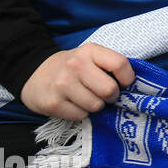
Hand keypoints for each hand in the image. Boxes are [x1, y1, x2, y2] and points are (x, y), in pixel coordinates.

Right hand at [20, 44, 134, 120]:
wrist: (34, 73)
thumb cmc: (72, 67)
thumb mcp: (90, 57)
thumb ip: (110, 65)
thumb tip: (133, 85)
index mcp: (89, 51)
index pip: (120, 64)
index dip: (128, 78)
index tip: (124, 83)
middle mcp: (75, 65)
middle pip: (109, 90)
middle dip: (111, 96)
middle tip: (104, 94)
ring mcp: (62, 85)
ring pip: (96, 106)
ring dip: (95, 105)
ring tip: (86, 97)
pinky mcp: (53, 103)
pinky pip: (80, 115)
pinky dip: (80, 113)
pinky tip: (72, 103)